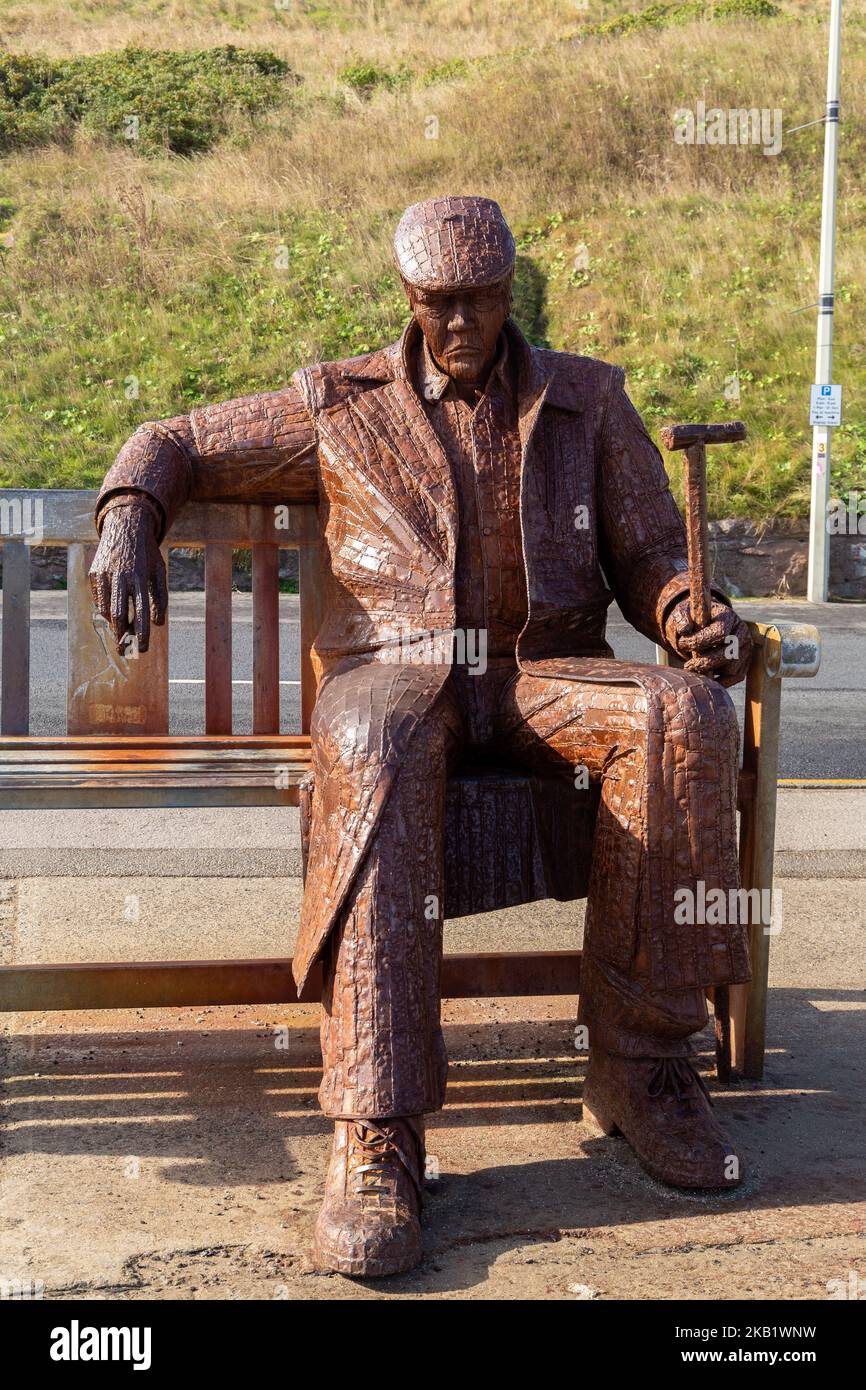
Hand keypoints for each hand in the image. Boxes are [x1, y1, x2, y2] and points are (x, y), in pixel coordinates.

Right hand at [88, 498, 166, 652]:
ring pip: (106, 609)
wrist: (126, 525)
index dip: (142, 633)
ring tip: (122, 635)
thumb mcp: (159, 571)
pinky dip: (105, 611)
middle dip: (122, 636)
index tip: (142, 650)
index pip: (142, 612)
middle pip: (120, 614)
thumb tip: (157, 623)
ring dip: (114, 625)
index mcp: (141, 577)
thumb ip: (160, 597)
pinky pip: (98, 599)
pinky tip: (113, 616)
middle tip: (125, 651)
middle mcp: (122, 576)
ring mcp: (105, 574)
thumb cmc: (146, 554)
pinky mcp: (94, 572)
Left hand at [664, 596, 751, 686]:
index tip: (681, 643)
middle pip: (727, 654)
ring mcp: (745, 648)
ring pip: (731, 668)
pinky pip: (735, 677)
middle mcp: (741, 632)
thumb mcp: (685, 614)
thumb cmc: (693, 620)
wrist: (704, 624)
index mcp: (728, 616)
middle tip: (687, 666)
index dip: (699, 641)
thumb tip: (684, 630)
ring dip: (711, 672)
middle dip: (704, 662)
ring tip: (694, 670)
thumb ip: (682, 619)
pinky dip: (719, 681)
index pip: (720, 633)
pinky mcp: (745, 662)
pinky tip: (703, 678)